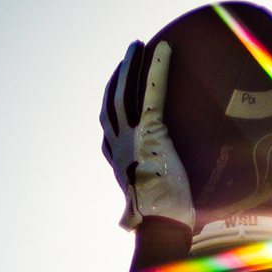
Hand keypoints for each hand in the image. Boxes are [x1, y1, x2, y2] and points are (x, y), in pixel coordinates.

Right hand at [99, 37, 192, 230]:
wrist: (161, 226)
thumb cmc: (156, 225)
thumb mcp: (139, 212)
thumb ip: (130, 214)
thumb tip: (123, 225)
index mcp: (117, 162)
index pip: (108, 130)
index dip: (109, 110)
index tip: (114, 94)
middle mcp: (118, 146)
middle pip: (111, 103)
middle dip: (117, 77)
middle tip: (127, 57)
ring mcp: (131, 137)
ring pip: (124, 92)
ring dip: (130, 65)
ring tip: (137, 45)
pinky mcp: (150, 131)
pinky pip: (152, 92)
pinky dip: (156, 68)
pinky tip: (163, 48)